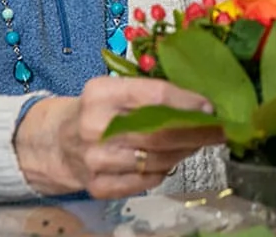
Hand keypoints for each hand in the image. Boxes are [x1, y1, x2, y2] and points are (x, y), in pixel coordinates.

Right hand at [14, 76, 223, 198]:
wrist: (55, 142)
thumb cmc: (97, 111)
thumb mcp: (115, 90)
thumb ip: (151, 93)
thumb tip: (200, 103)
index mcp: (101, 93)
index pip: (155, 96)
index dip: (187, 102)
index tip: (211, 107)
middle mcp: (95, 126)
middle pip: (159, 132)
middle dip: (197, 132)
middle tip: (220, 130)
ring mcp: (95, 160)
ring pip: (157, 159)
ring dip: (185, 151)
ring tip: (197, 142)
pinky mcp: (98, 186)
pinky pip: (145, 181)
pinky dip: (164, 170)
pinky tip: (170, 159)